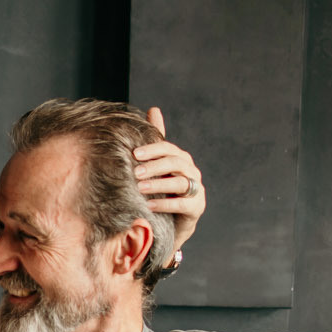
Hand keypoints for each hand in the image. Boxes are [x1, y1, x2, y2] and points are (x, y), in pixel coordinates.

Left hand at [133, 106, 203, 248]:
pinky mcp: (197, 207)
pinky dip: (166, 203)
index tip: (134, 153)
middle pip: (175, 163)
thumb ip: (155, 142)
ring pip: (180, 182)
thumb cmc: (161, 191)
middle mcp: (191, 171)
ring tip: (140, 187)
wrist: (170, 223)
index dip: (153, 149)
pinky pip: (183, 203)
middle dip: (154, 166)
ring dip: (158, 184)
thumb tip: (154, 108)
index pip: (168, 149)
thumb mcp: (155, 167)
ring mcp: (196, 189)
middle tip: (135, 172)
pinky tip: (150, 205)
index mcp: (180, 158)